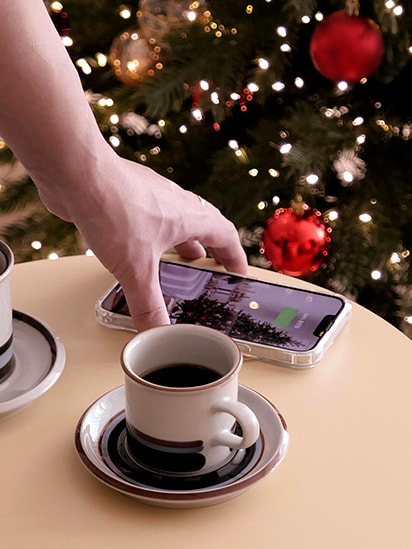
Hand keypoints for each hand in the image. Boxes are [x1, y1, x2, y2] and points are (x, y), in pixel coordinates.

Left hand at [40, 153, 247, 330]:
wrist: (76, 173)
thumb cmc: (115, 210)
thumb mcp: (136, 269)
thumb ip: (148, 304)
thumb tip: (158, 333)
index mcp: (190, 217)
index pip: (226, 235)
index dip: (235, 256)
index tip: (238, 272)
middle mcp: (175, 202)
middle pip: (203, 226)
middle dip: (208, 249)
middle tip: (207, 268)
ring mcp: (150, 195)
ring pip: (175, 219)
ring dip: (179, 239)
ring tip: (173, 260)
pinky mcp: (127, 194)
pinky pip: (149, 216)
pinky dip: (151, 234)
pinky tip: (136, 245)